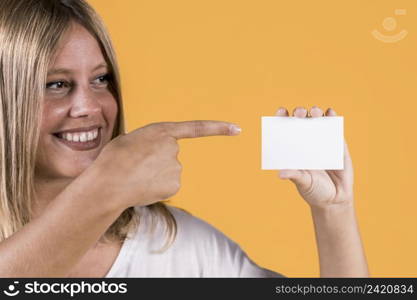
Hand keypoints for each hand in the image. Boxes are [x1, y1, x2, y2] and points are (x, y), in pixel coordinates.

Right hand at [90, 121, 240, 208]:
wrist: (108, 183)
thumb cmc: (113, 160)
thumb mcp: (130, 140)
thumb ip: (149, 143)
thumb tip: (152, 157)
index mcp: (162, 131)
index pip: (196, 128)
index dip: (218, 128)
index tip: (237, 129)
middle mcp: (174, 148)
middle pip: (171, 156)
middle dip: (157, 161)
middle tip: (137, 166)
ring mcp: (177, 167)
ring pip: (169, 172)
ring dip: (156, 175)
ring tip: (137, 176)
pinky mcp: (176, 184)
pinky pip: (169, 185)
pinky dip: (158, 187)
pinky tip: (143, 186)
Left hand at [276, 106, 353, 207]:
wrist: (335, 199)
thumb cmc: (313, 190)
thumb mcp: (303, 182)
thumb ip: (294, 175)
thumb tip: (281, 174)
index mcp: (293, 148)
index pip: (285, 129)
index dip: (282, 118)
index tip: (281, 111)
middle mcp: (306, 141)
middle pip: (301, 121)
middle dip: (299, 113)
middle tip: (299, 114)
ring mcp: (322, 141)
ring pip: (317, 120)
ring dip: (315, 112)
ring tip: (314, 112)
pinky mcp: (337, 143)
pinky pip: (334, 127)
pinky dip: (332, 117)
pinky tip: (329, 112)